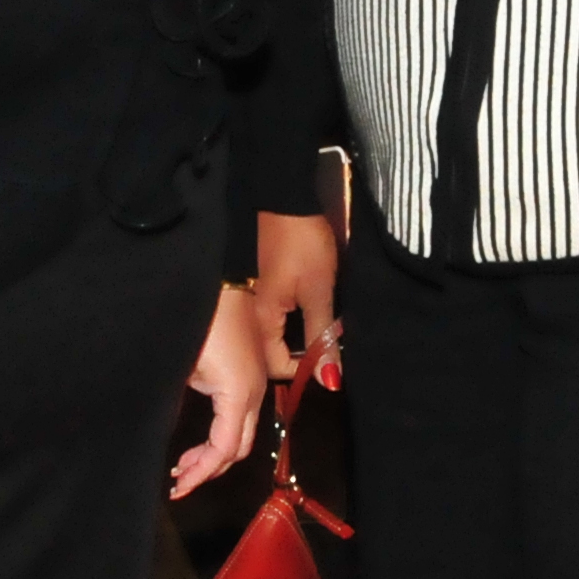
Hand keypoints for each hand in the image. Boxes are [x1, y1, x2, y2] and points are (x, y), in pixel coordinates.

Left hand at [173, 284, 267, 498]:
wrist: (220, 276)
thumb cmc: (197, 318)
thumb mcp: (181, 365)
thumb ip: (175, 404)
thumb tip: (163, 433)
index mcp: (239, 393)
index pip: (224, 449)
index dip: (200, 473)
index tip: (176, 488)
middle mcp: (256, 392)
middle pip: (239, 448)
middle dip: (209, 469)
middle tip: (179, 481)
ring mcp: (258, 381)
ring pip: (243, 433)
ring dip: (217, 453)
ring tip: (185, 463)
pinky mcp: (252, 371)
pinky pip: (242, 415)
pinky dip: (223, 433)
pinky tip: (202, 437)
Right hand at [253, 211, 343, 384]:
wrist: (283, 198)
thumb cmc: (303, 244)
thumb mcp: (320, 291)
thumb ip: (323, 336)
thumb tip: (328, 379)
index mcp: (262, 320)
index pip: (277, 367)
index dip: (305, 370)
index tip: (329, 358)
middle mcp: (250, 315)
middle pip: (271, 353)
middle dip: (300, 355)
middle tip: (327, 343)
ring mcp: (250, 298)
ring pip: (272, 334)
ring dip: (296, 337)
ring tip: (321, 327)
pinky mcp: (256, 284)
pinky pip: (271, 315)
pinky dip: (290, 319)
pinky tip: (306, 309)